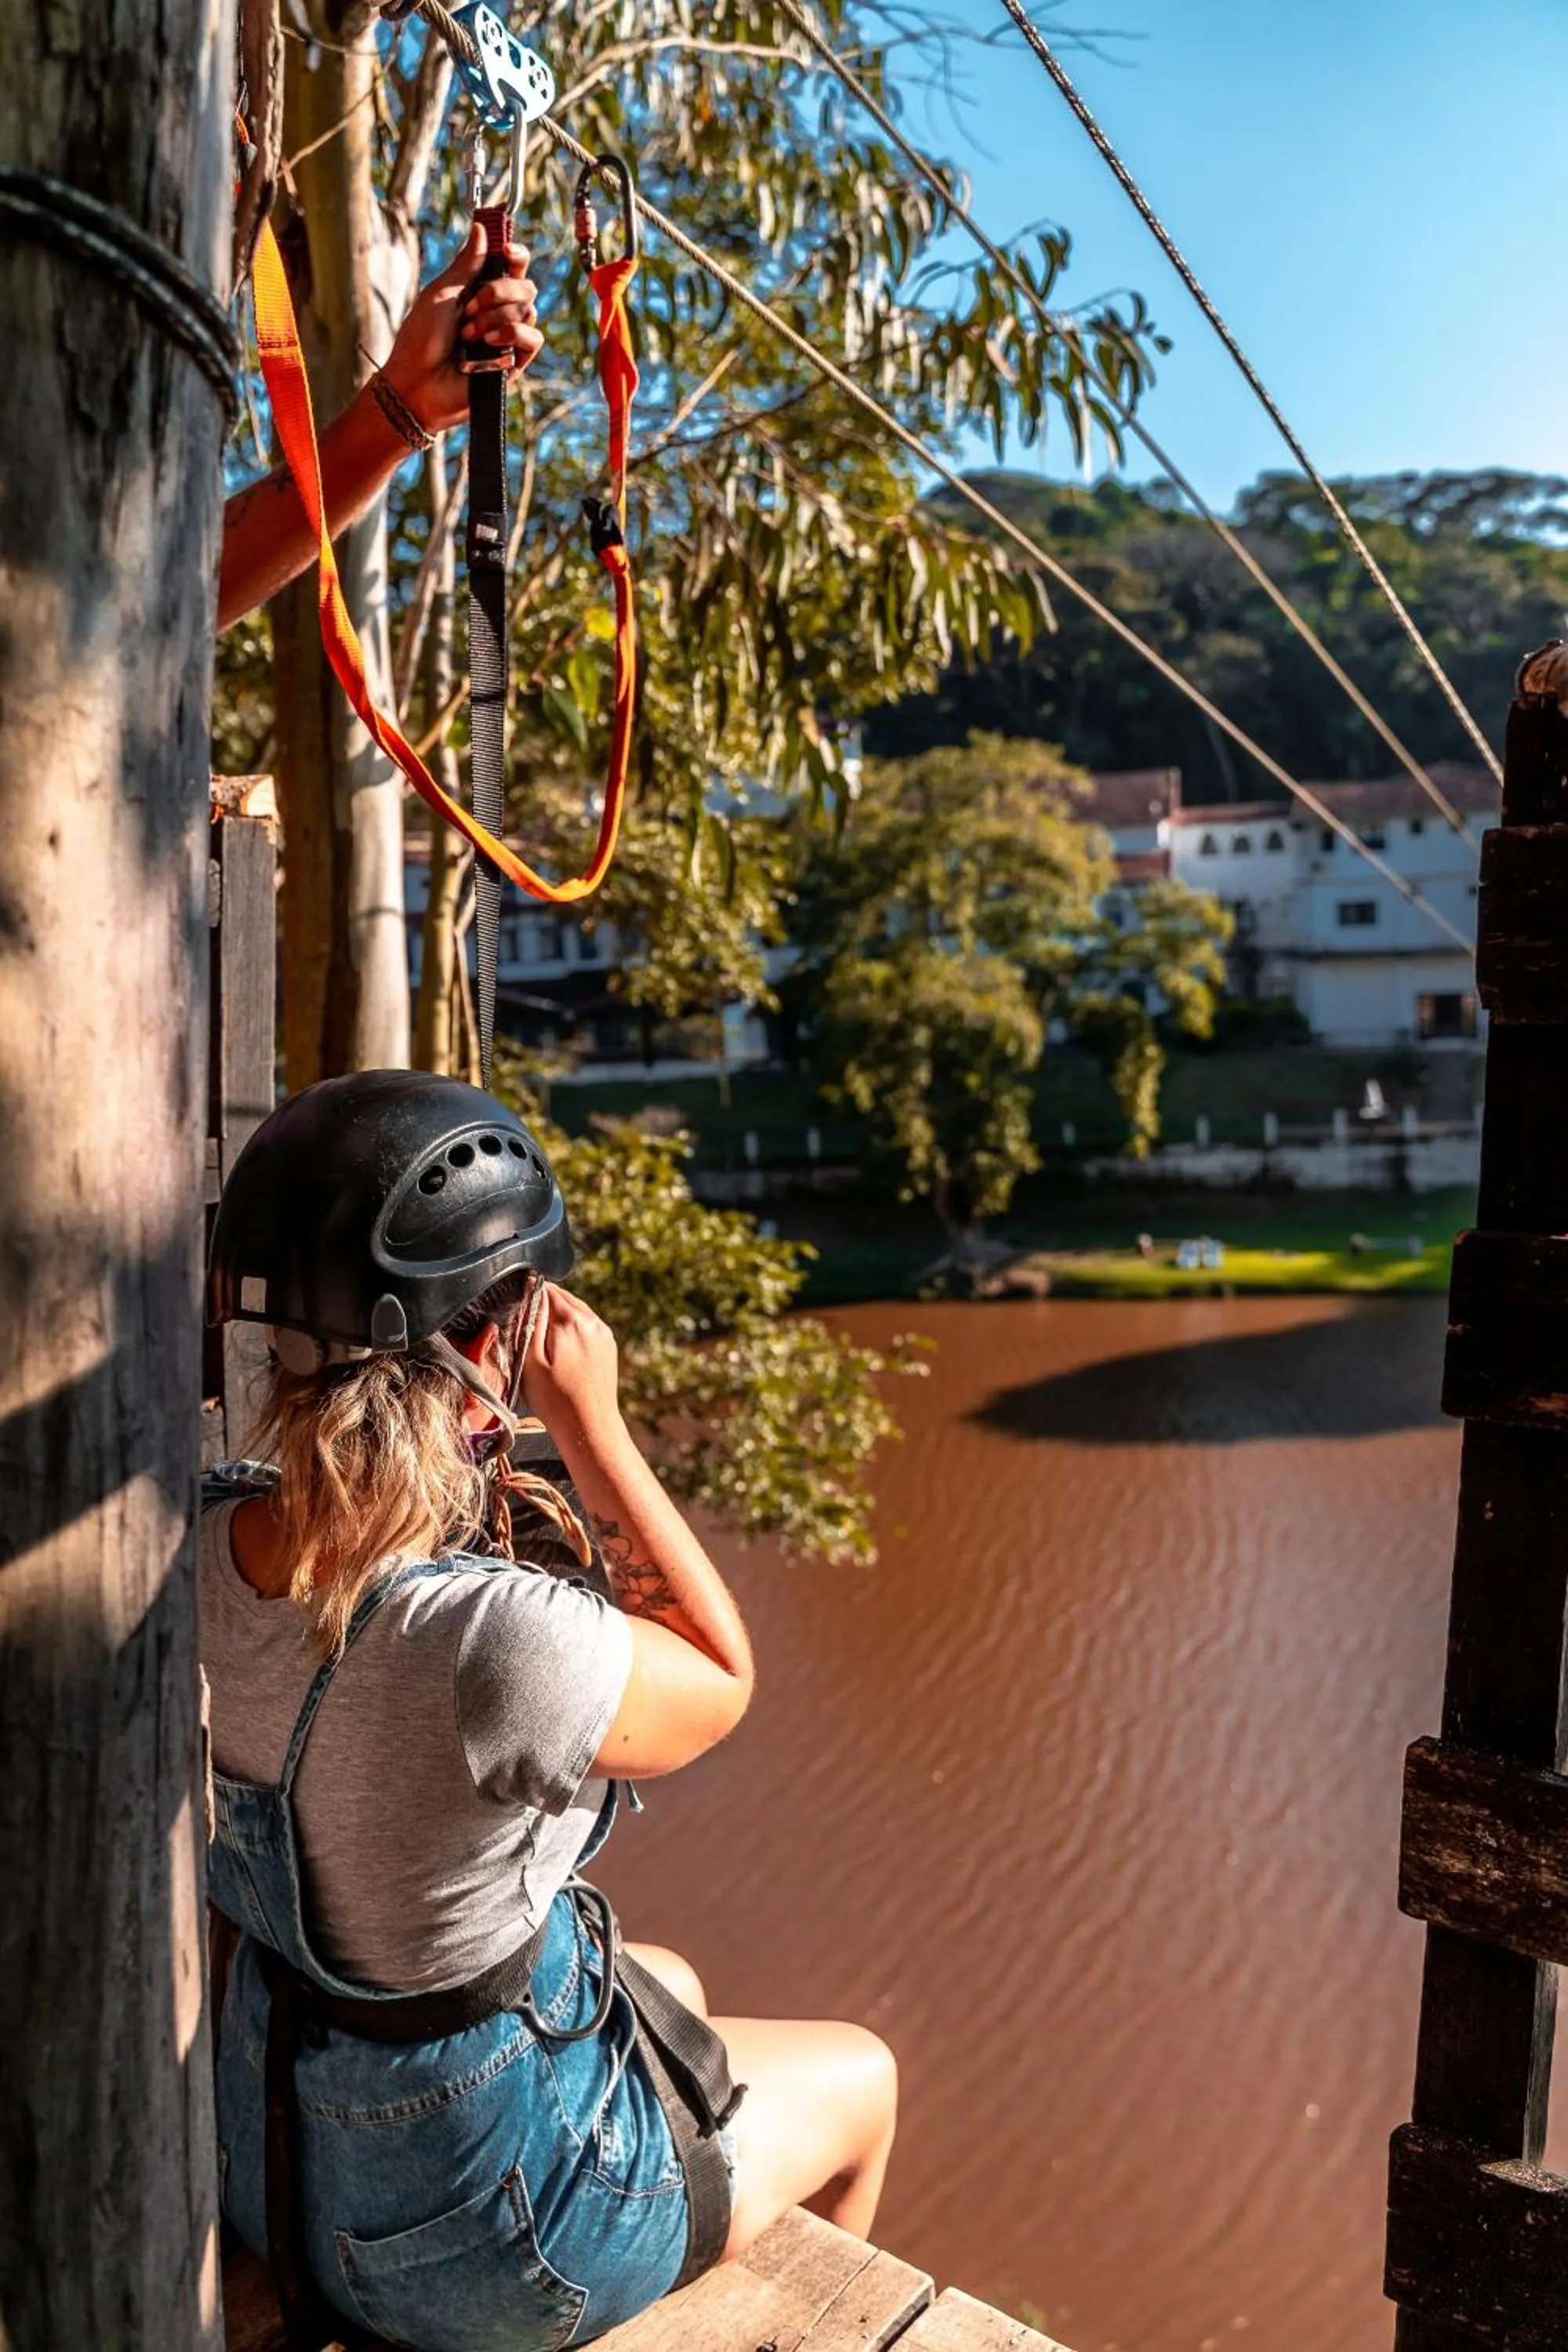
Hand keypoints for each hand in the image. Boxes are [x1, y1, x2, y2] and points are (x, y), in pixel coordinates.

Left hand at [380, 220, 543, 434]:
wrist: (417, 384)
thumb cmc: (421, 339)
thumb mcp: (441, 293)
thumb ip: (466, 264)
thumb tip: (482, 228)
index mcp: (480, 290)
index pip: (512, 266)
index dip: (515, 254)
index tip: (506, 250)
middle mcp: (497, 312)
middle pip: (525, 285)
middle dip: (499, 291)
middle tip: (469, 308)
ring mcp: (507, 338)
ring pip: (529, 310)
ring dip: (495, 318)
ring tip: (468, 336)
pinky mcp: (514, 363)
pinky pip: (532, 338)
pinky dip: (511, 334)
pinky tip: (487, 345)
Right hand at [522, 1284, 624, 1453]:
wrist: (590, 1426)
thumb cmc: (555, 1400)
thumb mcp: (530, 1362)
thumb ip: (531, 1324)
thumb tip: (533, 1295)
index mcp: (571, 1321)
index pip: (547, 1290)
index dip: (529, 1292)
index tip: (516, 1301)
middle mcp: (592, 1322)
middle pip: (564, 1298)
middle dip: (545, 1302)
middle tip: (526, 1316)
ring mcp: (604, 1333)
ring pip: (577, 1310)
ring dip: (560, 1313)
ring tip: (542, 1331)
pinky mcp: (609, 1346)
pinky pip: (588, 1325)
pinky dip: (573, 1326)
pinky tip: (561, 1345)